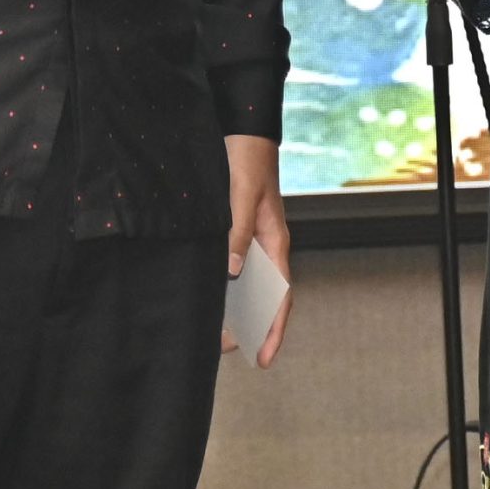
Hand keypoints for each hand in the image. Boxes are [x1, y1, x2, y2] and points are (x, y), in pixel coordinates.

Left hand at [221, 134, 291, 367]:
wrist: (243, 129)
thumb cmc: (246, 158)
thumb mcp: (240, 194)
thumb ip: (236, 230)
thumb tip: (232, 272)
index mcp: (274, 240)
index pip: (280, 295)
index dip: (274, 329)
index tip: (265, 359)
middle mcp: (266, 245)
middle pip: (265, 297)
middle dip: (251, 327)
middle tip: (227, 351)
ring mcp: (252, 238)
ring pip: (248, 285)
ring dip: (236, 310)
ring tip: (216, 333)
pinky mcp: (237, 229)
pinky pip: (234, 267)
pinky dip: (225, 286)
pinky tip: (209, 295)